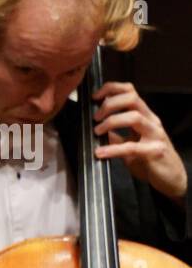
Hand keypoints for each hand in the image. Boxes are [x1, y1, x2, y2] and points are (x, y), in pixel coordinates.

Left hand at [93, 81, 187, 199]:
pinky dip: (113, 149)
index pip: (131, 92)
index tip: (95, 96)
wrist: (171, 178)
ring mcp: (155, 135)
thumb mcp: (130, 144)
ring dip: (112, 121)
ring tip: (97, 131)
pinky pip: (132, 147)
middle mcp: (151, 122)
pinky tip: (100, 152)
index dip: (112, 89)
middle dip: (110, 104)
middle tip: (95, 117)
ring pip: (135, 117)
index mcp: (145, 116)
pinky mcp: (155, 151)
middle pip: (132, 99)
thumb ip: (116, 136)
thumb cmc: (150, 159)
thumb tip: (97, 129)